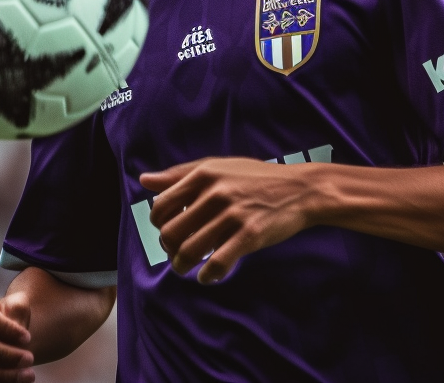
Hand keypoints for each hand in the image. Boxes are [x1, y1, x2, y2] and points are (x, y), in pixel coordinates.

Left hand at [140, 157, 315, 284]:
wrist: (299, 189)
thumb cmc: (254, 178)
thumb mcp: (217, 167)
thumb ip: (180, 174)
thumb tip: (144, 179)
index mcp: (204, 174)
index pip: (161, 205)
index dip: (159, 224)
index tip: (170, 230)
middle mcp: (215, 192)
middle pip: (171, 233)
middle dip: (169, 250)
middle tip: (178, 253)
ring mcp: (233, 214)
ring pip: (189, 251)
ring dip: (182, 266)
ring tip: (188, 268)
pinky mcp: (250, 235)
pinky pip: (216, 264)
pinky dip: (207, 276)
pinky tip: (208, 275)